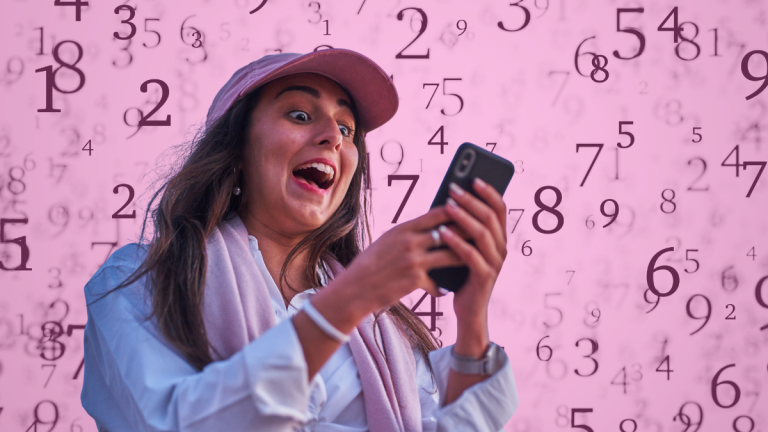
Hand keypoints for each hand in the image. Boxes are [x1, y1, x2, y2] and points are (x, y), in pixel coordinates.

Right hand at [329, 206, 464, 313]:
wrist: (354, 289)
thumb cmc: (370, 264)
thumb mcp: (387, 241)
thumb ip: (409, 234)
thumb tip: (431, 227)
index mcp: (404, 229)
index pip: (438, 213)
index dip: (457, 211)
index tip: (470, 210)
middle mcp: (410, 241)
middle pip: (450, 232)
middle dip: (468, 233)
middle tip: (482, 234)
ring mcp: (413, 260)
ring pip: (451, 256)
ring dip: (464, 258)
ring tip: (473, 260)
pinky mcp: (414, 280)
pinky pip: (438, 283)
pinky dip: (442, 288)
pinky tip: (444, 291)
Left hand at [439, 178, 507, 353]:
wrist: (467, 310)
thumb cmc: (461, 274)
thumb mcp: (463, 247)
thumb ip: (461, 227)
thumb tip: (448, 199)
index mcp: (499, 239)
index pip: (500, 209)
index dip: (489, 192)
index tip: (473, 177)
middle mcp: (501, 249)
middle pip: (490, 217)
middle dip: (471, 200)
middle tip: (453, 188)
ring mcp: (495, 263)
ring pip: (482, 234)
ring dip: (463, 217)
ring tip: (446, 205)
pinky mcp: (484, 277)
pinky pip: (471, 255)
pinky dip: (456, 242)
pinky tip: (442, 232)